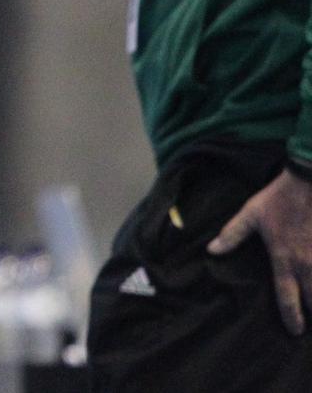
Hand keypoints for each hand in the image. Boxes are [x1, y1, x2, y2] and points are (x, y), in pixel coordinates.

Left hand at [209, 169, 311, 333]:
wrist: (309, 182)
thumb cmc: (278, 199)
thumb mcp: (251, 215)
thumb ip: (232, 234)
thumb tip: (211, 250)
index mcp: (285, 260)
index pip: (287, 298)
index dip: (291, 318)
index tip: (295, 331)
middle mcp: (308, 265)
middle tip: (311, 324)